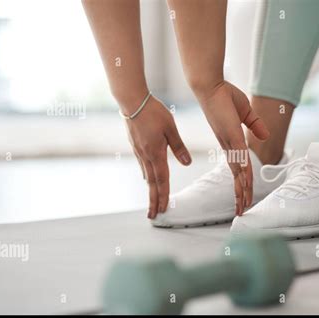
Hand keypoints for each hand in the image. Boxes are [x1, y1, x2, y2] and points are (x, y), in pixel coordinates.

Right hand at [124, 95, 191, 218]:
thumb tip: (186, 163)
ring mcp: (139, 152)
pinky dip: (147, 177)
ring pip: (146, 176)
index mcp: (156, 154)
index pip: (162, 180)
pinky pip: (143, 166)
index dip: (164, 196)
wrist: (132, 101)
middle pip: (152, 184)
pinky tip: (148, 179)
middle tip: (153, 216)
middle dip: (153, 201)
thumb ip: (178, 147)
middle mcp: (146, 156)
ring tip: (152, 202)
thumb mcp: (171, 128)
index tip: (164, 209)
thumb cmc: (154, 112)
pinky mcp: (136, 146)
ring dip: (150, 191)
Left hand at [197, 81, 269, 215]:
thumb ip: (255, 125)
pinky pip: (241, 157)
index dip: (242, 183)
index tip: (244, 196)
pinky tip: (246, 185)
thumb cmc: (225, 96)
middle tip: (240, 211)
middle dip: (239, 194)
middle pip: (236, 176)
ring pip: (238, 172)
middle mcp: (229, 147)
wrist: (211, 86)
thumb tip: (265, 137)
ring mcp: (230, 143)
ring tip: (242, 207)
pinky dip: (244, 172)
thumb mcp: (246, 113)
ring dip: (241, 190)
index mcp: (231, 143)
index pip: (239, 168)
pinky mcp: (231, 136)